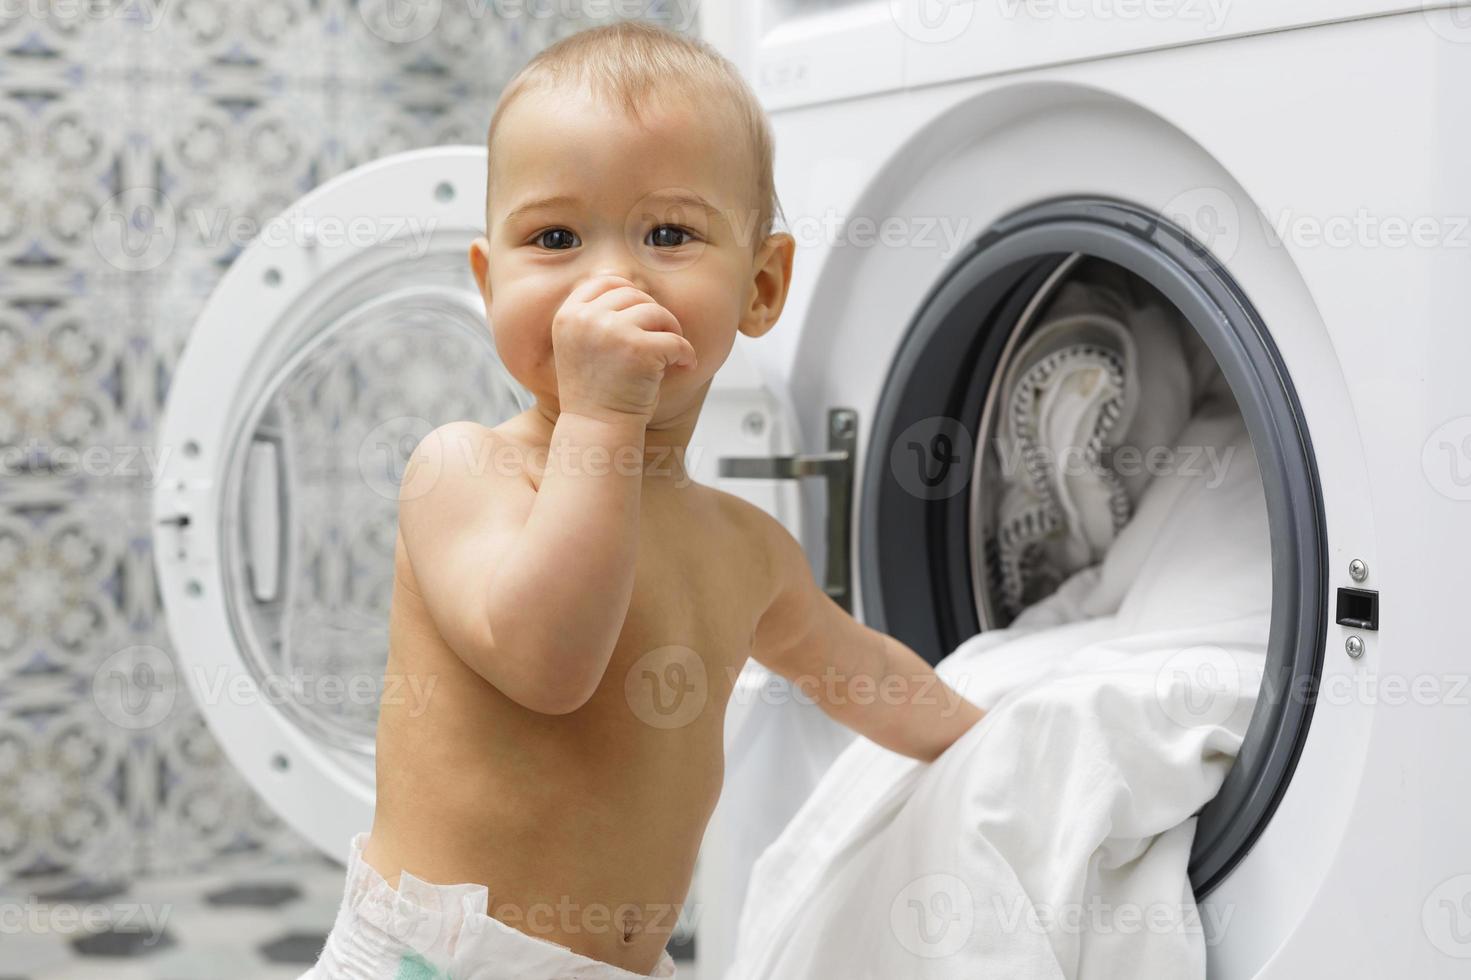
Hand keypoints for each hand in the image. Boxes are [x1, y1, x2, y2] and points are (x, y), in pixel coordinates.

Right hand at [551, 274, 697, 423]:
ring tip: (672, 353)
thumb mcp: (582, 345)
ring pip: (656, 312)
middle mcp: (586, 319)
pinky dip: (685, 353)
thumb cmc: (595, 392)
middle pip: (633, 293)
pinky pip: (675, 339)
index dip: (627, 292)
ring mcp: (611, 332)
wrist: (597, 429)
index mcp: (568, 316)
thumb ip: (596, 316)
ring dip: (671, 330)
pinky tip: (684, 366)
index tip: (641, 312)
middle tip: (662, 336)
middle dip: (653, 313)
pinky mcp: (639, 349)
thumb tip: (629, 287)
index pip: (603, 282)